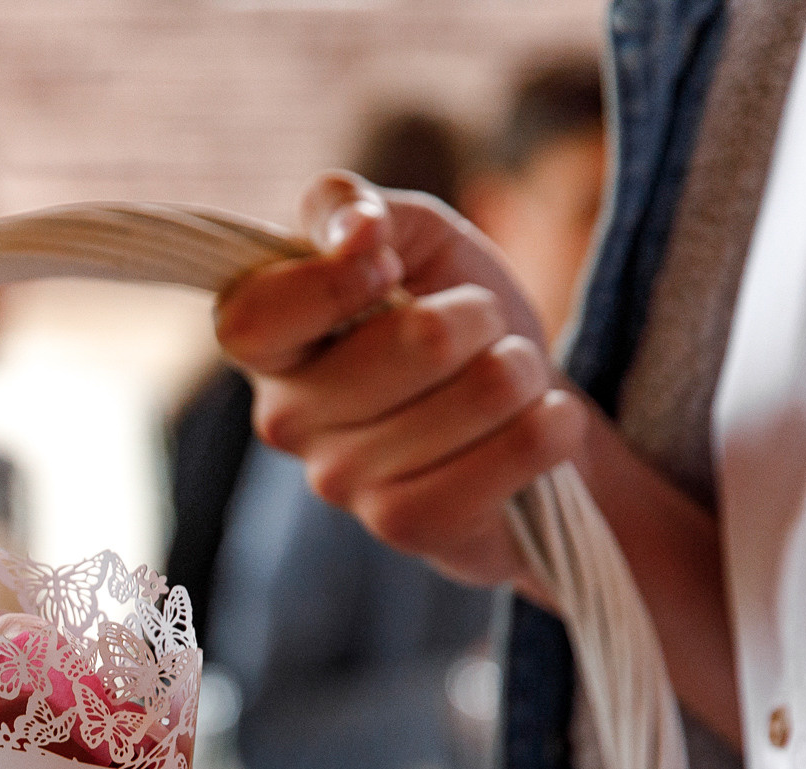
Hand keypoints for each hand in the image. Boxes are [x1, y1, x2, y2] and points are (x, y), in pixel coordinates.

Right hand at [214, 172, 588, 593]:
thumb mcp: (408, 236)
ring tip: (508, 381)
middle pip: (418, 341)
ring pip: (481, 392)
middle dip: (481, 314)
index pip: (253, 316)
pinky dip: (552, 425)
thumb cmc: (448, 310)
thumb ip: (353, 205)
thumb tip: (353, 228)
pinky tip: (542, 422)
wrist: (516, 410)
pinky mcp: (405, 526)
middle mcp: (285, 418)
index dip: (330, 281)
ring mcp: (339, 481)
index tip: (385, 261)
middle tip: (478, 329)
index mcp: (267, 342)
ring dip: (523, 368)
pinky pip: (511, 454)